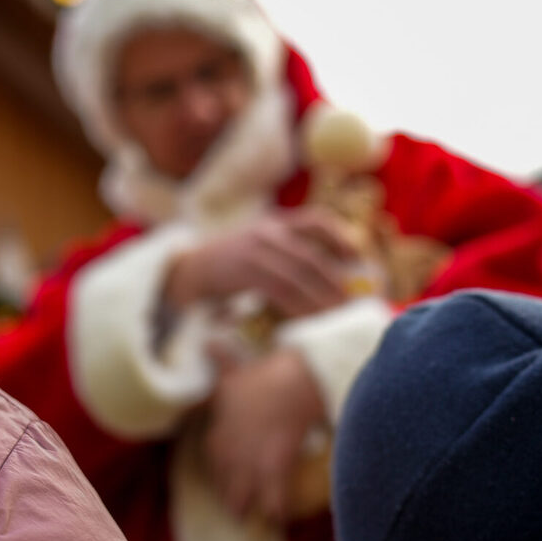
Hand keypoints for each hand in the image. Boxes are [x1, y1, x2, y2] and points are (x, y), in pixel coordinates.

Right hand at [164, 206, 356, 317]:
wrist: (185, 272)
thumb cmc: (224, 268)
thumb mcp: (253, 249)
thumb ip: (280, 253)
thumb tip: (317, 275)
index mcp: (272, 223)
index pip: (315, 220)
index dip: (340, 237)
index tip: (356, 258)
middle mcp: (266, 232)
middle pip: (311, 256)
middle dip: (334, 282)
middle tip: (351, 305)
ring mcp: (255, 249)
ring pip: (299, 275)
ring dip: (320, 299)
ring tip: (335, 318)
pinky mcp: (245, 270)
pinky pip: (281, 290)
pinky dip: (298, 307)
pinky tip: (307, 321)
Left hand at [204, 346, 325, 523]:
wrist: (292, 383)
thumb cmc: (261, 377)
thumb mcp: (233, 371)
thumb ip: (218, 360)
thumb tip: (206, 343)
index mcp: (216, 438)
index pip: (214, 463)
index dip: (222, 472)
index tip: (229, 477)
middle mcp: (229, 456)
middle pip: (226, 488)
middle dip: (232, 497)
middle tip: (237, 507)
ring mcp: (251, 465)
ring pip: (243, 500)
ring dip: (247, 508)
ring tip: (252, 517)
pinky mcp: (276, 469)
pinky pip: (273, 502)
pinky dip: (275, 512)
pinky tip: (278, 519)